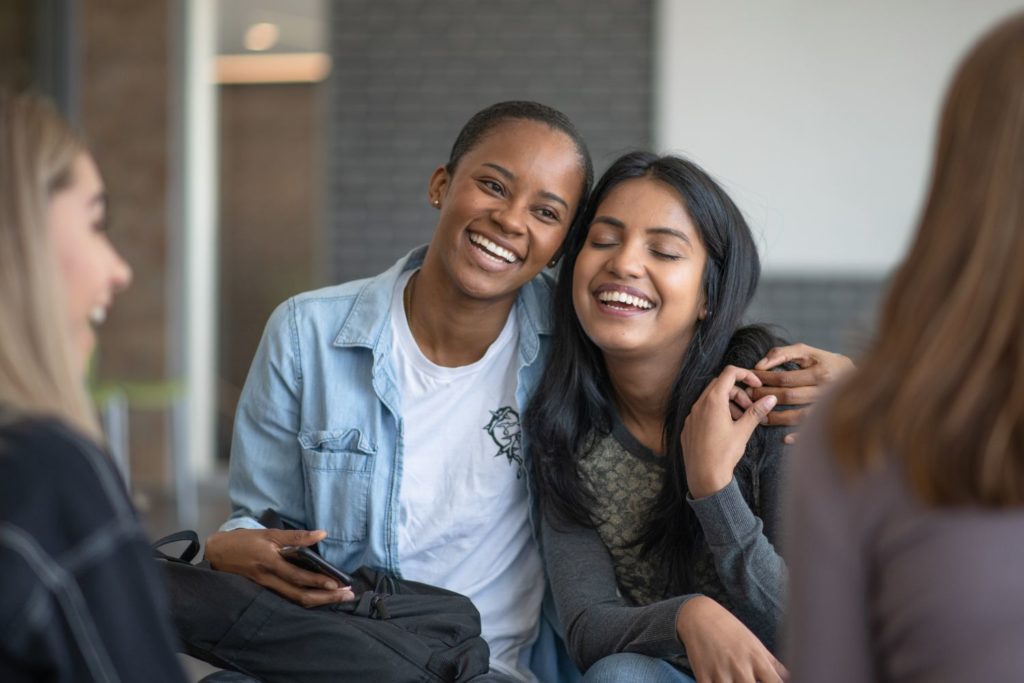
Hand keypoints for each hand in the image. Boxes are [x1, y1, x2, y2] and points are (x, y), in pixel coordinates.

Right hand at [205, 528, 354, 607]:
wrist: (217, 553)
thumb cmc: (245, 541)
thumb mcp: (270, 533)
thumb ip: (296, 536)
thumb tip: (322, 534)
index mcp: (270, 563)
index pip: (298, 576)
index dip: (318, 581)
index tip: (337, 583)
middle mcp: (269, 579)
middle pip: (300, 595)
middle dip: (325, 598)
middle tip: (347, 595)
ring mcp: (266, 589)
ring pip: (295, 601)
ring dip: (318, 601)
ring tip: (338, 598)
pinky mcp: (264, 592)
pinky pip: (287, 600)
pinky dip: (305, 601)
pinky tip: (319, 599)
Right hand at [677, 596, 787, 682]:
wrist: (699, 616)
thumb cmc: (731, 631)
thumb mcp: (755, 644)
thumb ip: (774, 665)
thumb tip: (792, 677)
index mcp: (757, 660)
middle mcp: (741, 668)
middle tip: (750, 680)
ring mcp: (721, 673)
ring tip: (736, 682)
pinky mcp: (703, 676)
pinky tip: (722, 682)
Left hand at [682, 365, 776, 498]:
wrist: (704, 477)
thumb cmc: (724, 454)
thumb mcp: (743, 431)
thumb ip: (756, 411)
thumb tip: (771, 398)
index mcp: (713, 401)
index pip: (729, 373)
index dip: (746, 374)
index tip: (756, 385)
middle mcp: (699, 404)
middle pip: (720, 385)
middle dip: (738, 392)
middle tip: (750, 408)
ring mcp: (691, 415)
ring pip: (711, 399)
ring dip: (728, 403)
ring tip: (740, 420)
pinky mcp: (688, 427)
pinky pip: (702, 412)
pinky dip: (716, 413)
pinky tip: (725, 429)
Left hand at [748, 343, 853, 439]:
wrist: (859, 376)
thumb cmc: (824, 361)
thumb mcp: (805, 351)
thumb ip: (782, 354)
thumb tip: (760, 365)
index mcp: (819, 371)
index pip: (784, 378)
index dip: (764, 380)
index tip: (750, 381)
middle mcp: (825, 389)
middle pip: (789, 396)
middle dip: (765, 397)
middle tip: (748, 398)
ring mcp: (829, 406)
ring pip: (799, 415)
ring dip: (777, 418)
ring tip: (759, 417)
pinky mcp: (832, 419)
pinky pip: (813, 429)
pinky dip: (799, 436)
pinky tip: (785, 438)